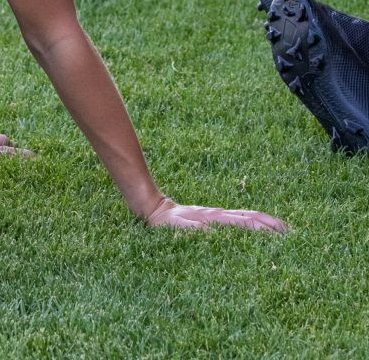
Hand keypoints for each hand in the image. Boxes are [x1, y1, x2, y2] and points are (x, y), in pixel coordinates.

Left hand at [144, 196, 286, 232]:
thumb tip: (215, 233)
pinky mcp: (214, 217)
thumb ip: (195, 230)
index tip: (283, 236)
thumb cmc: (164, 222)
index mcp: (215, 219)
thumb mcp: (178, 228)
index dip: (264, 229)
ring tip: (285, 232)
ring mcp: (218, 215)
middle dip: (273, 226)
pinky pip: (238, 219)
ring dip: (267, 223)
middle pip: (252, 218)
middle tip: (293, 235)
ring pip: (248, 217)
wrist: (153, 209)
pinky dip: (254, 222)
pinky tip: (261, 228)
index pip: (246, 223)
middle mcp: (220, 215)